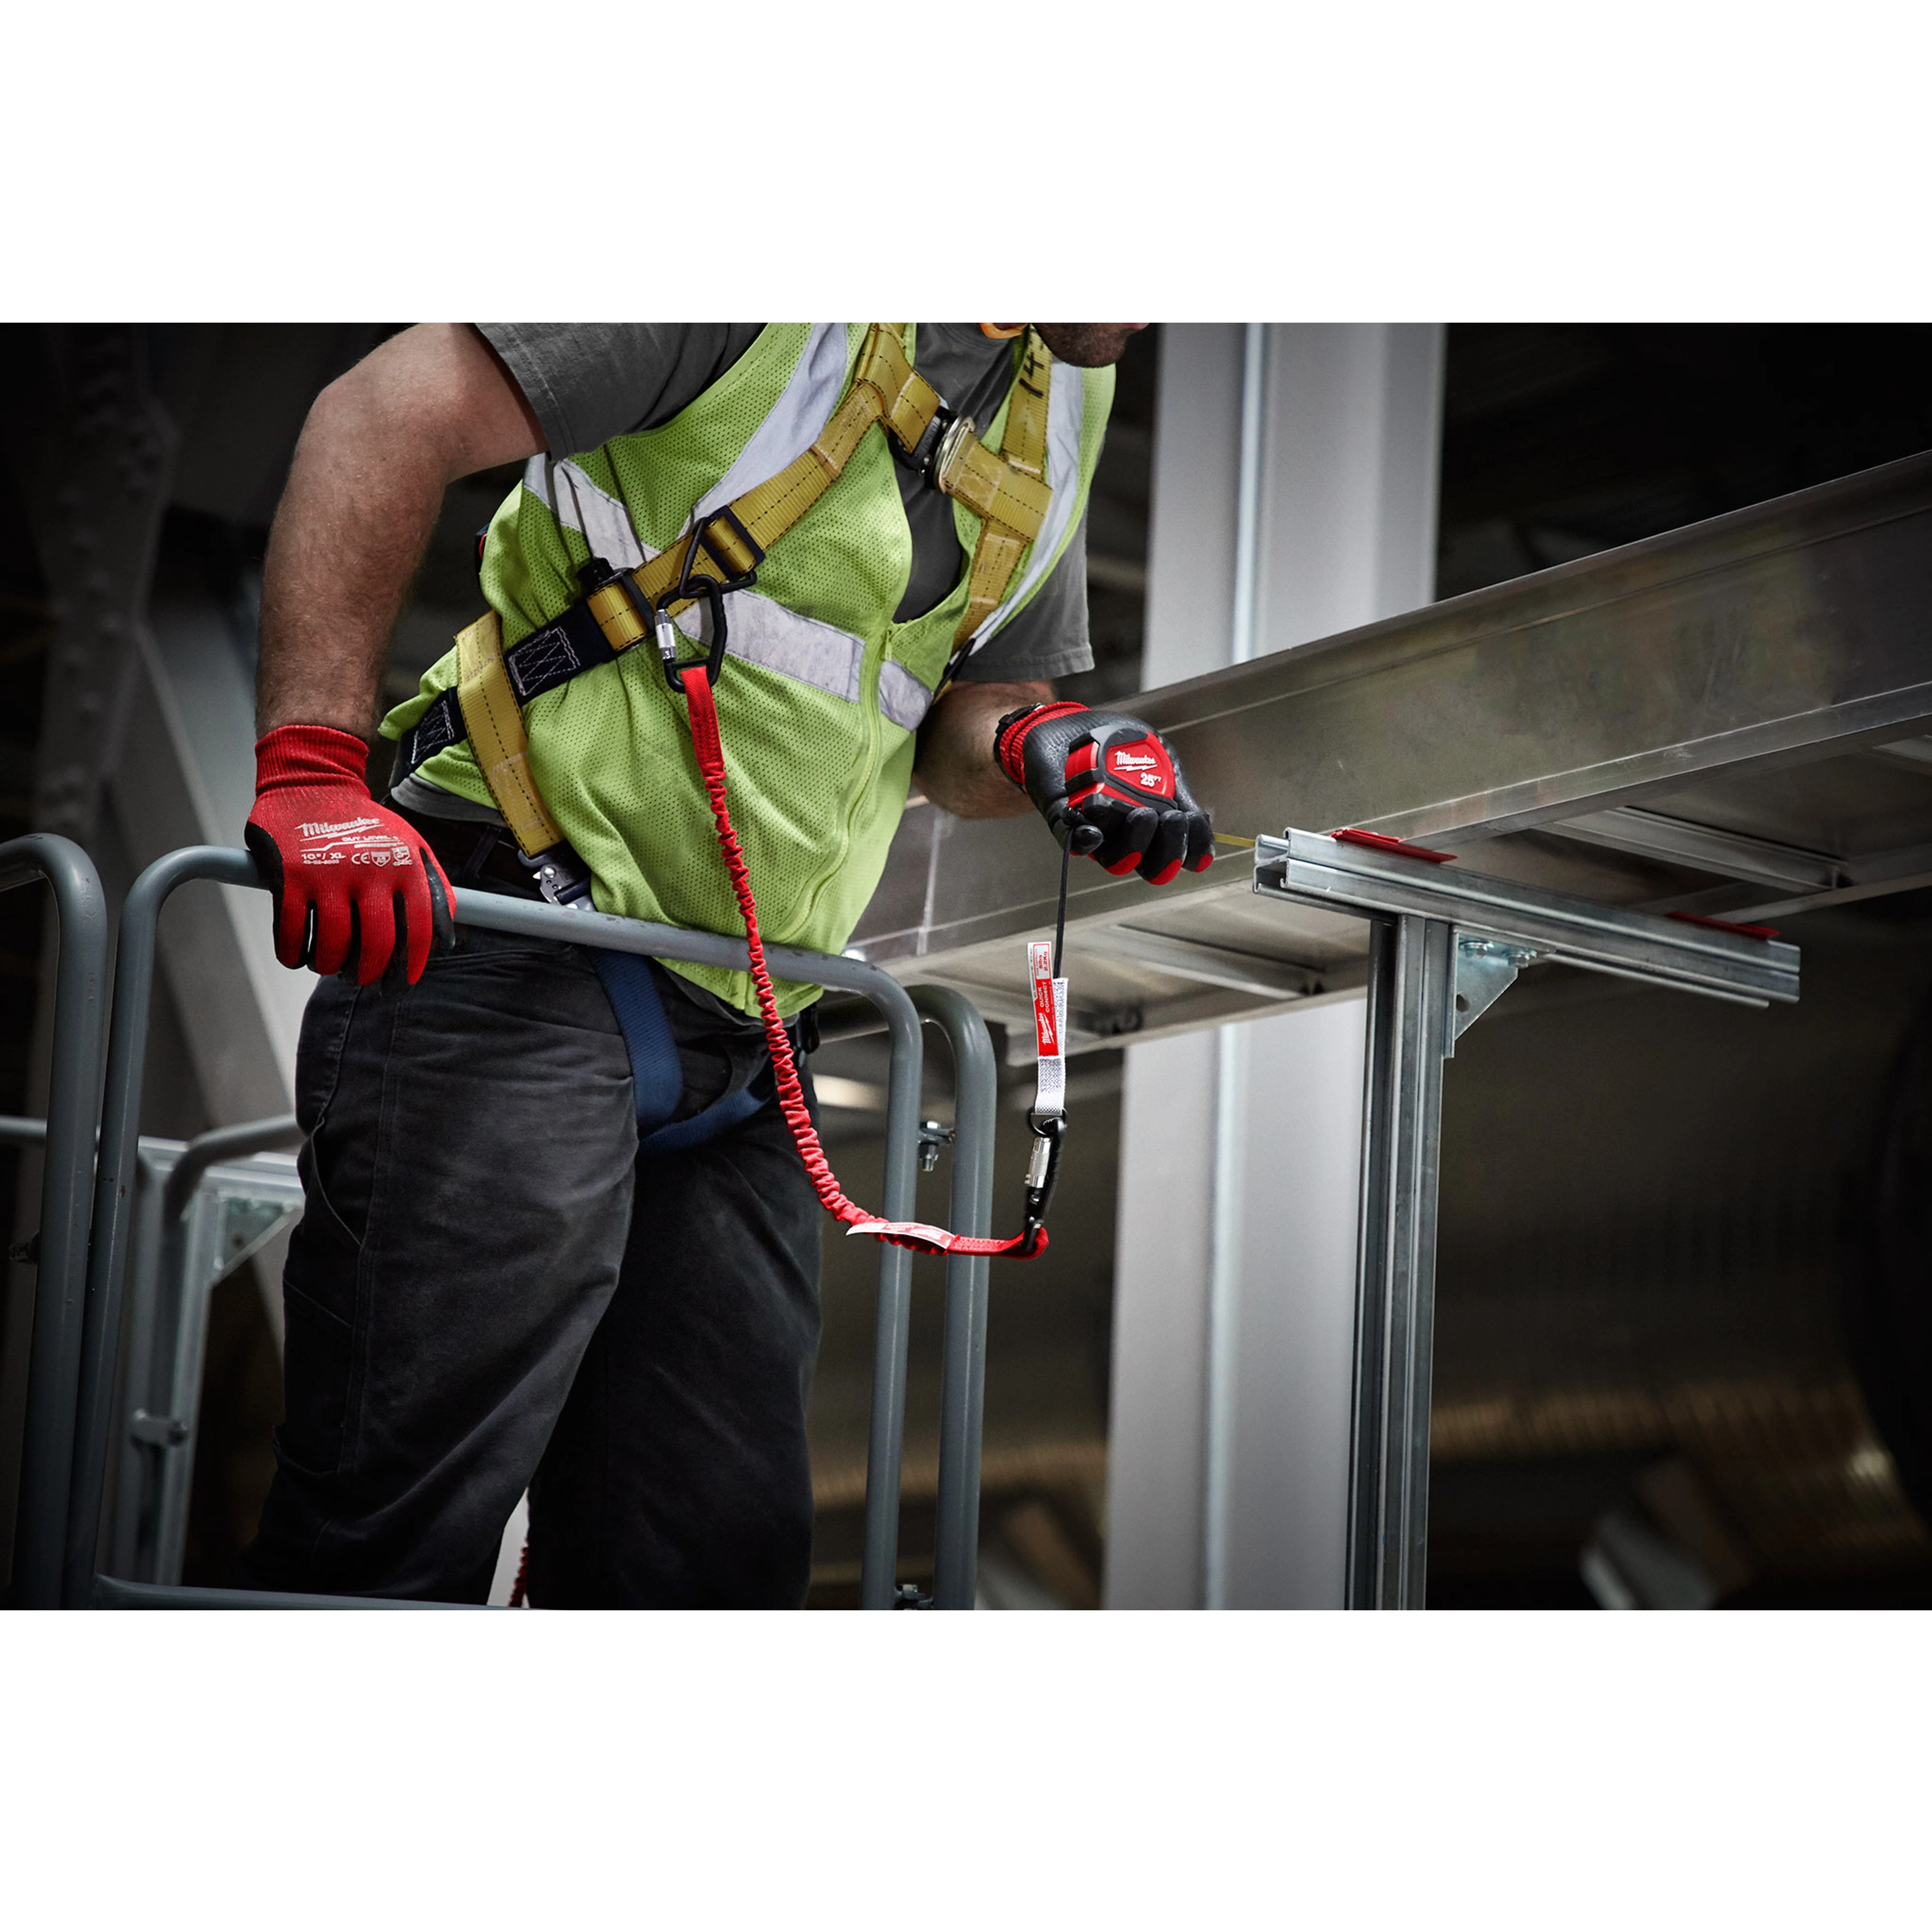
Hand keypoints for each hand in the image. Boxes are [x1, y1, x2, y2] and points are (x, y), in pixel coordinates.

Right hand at [245, 725, 454, 984]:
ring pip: (333, 947)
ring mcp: (328, 875)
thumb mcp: (412, 845)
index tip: (404, 981)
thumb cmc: (365, 824)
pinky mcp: (290, 877)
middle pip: (377, 946)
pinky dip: (294, 954)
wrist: (313, 781)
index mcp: (404, 866)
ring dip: (331, 966)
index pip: (419, 929)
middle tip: (362, 979)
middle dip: (370, 973)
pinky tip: (299, 954)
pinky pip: (291, 934)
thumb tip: (446, 938)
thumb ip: (433, 887)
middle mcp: (370, 872)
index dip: (413, 964)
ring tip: (330, 964)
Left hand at [994, 701, 1213, 883]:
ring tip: (1143, 814)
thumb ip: (1177, 787)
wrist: (1075, 723)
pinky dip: (1085, 840)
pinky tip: (1091, 829)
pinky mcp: (1064, 822)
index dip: (1193, 851)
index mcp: (1157, 823)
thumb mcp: (1161, 757)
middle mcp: (1128, 835)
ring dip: (1133, 843)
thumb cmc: (1122, 743)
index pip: (1178, 853)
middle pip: (1150, 866)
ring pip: (1116, 860)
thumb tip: (1200, 820)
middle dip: (1168, 852)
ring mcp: (1098, 831)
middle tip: (1173, 818)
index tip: (1198, 827)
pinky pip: (1074, 842)